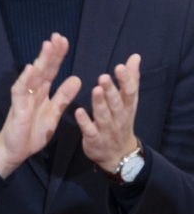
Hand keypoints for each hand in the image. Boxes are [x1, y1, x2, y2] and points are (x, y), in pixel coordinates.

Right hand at [0, 33, 81, 176]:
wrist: (15, 151)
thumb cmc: (32, 133)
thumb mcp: (54, 114)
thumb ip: (63, 97)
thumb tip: (77, 79)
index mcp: (42, 92)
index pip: (51, 70)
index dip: (57, 56)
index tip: (64, 41)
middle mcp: (32, 91)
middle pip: (42, 68)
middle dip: (50, 52)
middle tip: (58, 36)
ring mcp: (24, 97)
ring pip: (33, 75)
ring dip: (40, 61)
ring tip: (47, 46)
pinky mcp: (17, 106)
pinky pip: (21, 91)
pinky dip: (25, 79)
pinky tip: (31, 69)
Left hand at [76, 54, 141, 172]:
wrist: (119, 156)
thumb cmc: (121, 121)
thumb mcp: (128, 102)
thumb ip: (130, 80)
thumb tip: (135, 57)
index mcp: (127, 107)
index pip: (130, 93)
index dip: (126, 80)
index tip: (120, 66)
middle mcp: (119, 118)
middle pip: (116, 104)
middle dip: (111, 91)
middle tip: (103, 77)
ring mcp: (107, 130)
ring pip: (104, 116)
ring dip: (99, 103)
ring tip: (95, 90)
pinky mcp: (94, 140)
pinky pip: (90, 131)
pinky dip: (85, 122)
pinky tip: (78, 112)